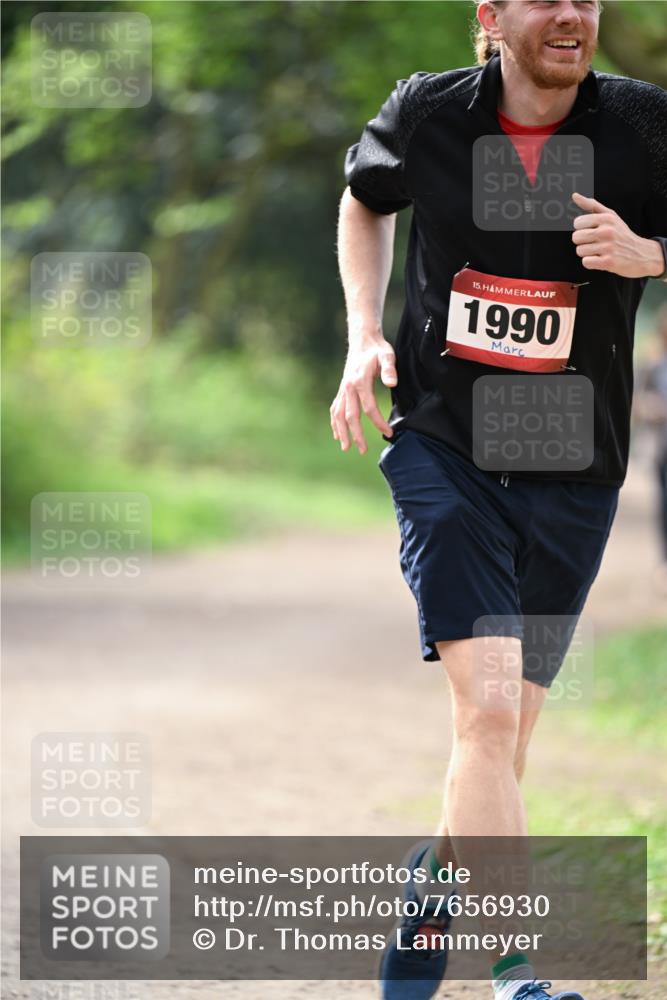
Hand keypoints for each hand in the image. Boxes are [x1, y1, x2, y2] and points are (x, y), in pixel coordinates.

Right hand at [330, 336, 396, 453]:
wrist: (362, 340)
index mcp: (360, 381)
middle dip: (356, 435)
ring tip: (346, 448)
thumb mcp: (387, 355)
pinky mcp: (341, 390)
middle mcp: (348, 387)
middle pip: (350, 416)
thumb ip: (389, 369)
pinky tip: (337, 434)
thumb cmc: (377, 349)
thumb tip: (392, 383)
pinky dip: (335, 423)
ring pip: (338, 415)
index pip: (369, 408)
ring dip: (341, 432)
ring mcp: (343, 389)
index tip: (389, 433)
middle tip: (364, 450)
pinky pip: (335, 409)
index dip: (378, 422)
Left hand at [571, 192, 663, 277]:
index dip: (582, 228)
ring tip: (599, 251)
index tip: (591, 230)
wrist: (641, 253)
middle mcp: (607, 232)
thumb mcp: (610, 216)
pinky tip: (600, 259)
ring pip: (580, 251)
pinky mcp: (608, 262)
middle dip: (583, 241)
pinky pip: (586, 262)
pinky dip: (590, 262)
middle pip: (576, 237)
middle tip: (595, 242)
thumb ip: (591, 205)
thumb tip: (574, 196)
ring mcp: (608, 247)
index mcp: (606, 219)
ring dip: (587, 253)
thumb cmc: (621, 234)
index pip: (577, 223)